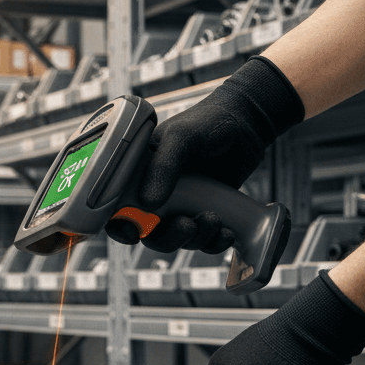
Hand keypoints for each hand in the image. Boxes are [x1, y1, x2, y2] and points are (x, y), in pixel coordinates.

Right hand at [108, 56, 302, 253]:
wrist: (247, 122)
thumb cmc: (207, 122)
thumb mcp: (180, 138)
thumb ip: (163, 166)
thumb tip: (148, 204)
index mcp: (138, 175)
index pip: (117, 209)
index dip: (120, 226)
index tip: (133, 234)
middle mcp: (156, 193)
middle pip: (149, 234)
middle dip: (167, 237)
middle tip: (186, 225)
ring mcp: (182, 206)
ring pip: (178, 240)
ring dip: (195, 239)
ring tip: (213, 219)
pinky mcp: (205, 213)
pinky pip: (205, 241)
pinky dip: (214, 243)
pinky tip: (226, 233)